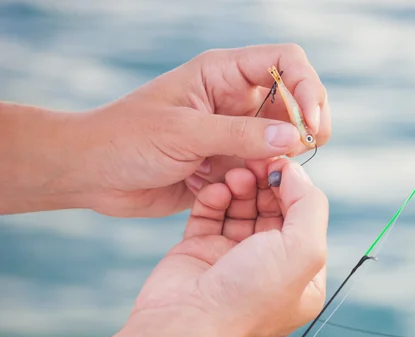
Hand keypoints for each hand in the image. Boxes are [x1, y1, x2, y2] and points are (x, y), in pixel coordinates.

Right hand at [18, 158, 327, 336]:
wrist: (185, 325)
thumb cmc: (249, 296)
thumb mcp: (303, 251)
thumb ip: (309, 205)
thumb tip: (295, 173)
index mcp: (300, 274)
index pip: (304, 218)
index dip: (294, 188)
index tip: (279, 163)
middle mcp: (268, 266)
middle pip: (273, 208)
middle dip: (266, 182)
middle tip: (254, 163)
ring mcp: (233, 257)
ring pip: (242, 207)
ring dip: (242, 185)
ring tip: (236, 175)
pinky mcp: (200, 249)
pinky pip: (212, 212)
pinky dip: (215, 197)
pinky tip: (217, 190)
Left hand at [64, 43, 329, 216]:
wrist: (93, 174)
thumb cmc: (126, 139)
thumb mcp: (183, 132)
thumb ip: (239, 135)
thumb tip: (295, 137)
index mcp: (222, 74)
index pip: (285, 62)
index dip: (306, 87)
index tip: (311, 122)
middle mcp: (235, 100)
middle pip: (295, 100)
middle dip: (307, 123)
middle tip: (304, 148)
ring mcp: (234, 133)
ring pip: (283, 138)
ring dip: (284, 156)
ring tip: (263, 172)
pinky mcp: (229, 163)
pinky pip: (263, 167)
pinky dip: (265, 178)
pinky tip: (245, 186)